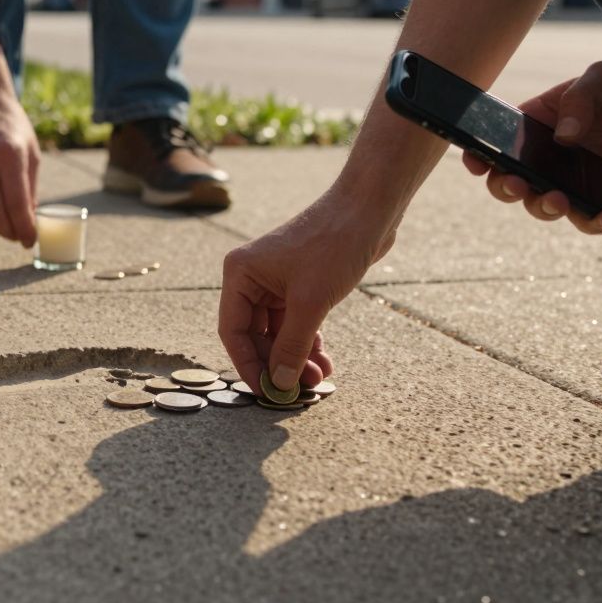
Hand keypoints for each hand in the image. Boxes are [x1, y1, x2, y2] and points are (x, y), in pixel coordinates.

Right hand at [0, 41, 39, 246]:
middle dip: (9, 232)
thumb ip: (30, 189)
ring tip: (2, 224)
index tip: (30, 241)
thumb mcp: (30, 153)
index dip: (25, 229)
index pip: (17, 204)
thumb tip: (28, 224)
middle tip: (17, 237)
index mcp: (9, 154)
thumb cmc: (11, 128)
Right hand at [218, 193, 396, 393]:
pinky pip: (296, 323)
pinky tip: (323, 361)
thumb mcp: (309, 303)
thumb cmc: (333, 245)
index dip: (247, 364)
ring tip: (317, 377)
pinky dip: (308, 342)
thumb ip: (291, 346)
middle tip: (298, 389)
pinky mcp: (300, 284)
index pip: (232, 330)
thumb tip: (279, 383)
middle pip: (255, 335)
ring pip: (278, 332)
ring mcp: (277, 281)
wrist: (369, 211)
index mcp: (240, 274)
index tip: (265, 391)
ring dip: (296, 356)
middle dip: (278, 363)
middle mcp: (253, 277)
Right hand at [462, 62, 601, 233]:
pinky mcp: (599, 195)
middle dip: (505, 187)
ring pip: (540, 204)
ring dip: (542, 208)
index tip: (476, 162)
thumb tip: (562, 137)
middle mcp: (548, 153)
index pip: (499, 139)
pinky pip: (585, 218)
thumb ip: (580, 98)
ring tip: (560, 201)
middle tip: (518, 184)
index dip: (481, 153)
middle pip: (509, 179)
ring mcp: (571, 176)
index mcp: (539, 121)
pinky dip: (591, 223)